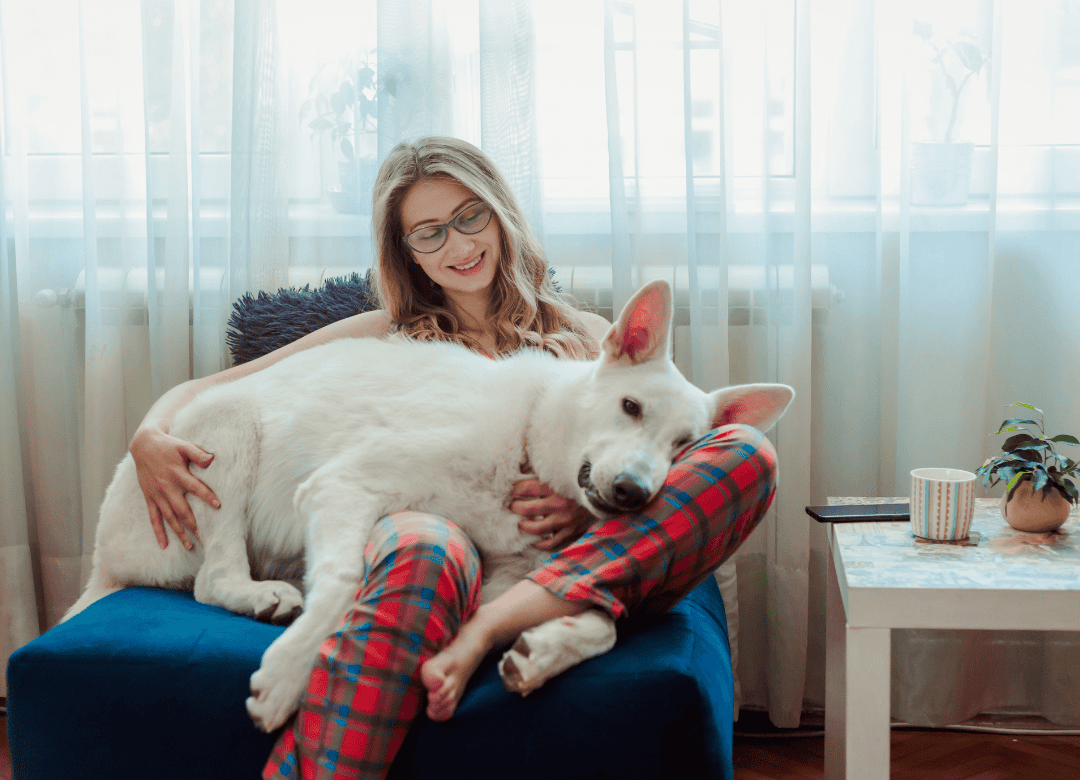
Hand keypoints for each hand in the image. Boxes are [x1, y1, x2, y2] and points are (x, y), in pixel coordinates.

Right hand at [130, 427, 218, 549]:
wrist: (143, 445)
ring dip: (179, 533)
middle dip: (194, 525)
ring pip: (169, 518)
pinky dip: (158, 532)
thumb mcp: (184, 446)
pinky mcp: (150, 498)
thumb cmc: (168, 446)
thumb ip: (197, 453)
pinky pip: (153, 518)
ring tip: (189, 546)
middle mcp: (167, 487)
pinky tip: (164, 545)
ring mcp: (157, 495)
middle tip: (206, 538)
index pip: (195, 487)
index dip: (207, 496)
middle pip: (182, 510)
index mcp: (178, 474)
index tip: (218, 506)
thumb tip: (212, 459)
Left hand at [509, 477, 592, 550]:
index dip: (515, 489)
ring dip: (525, 526)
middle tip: (511, 506)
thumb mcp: (563, 472)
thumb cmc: (581, 481)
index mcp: (557, 487)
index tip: (511, 489)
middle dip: (515, 507)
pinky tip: (534, 541)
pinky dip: (540, 544)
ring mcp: (566, 521)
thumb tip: (524, 469)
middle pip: (527, 509)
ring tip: (520, 523)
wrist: (605, 494)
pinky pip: (552, 542)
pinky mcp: (572, 531)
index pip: (526, 488)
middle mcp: (560, 504)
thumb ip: (545, 471)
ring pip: (537, 528)